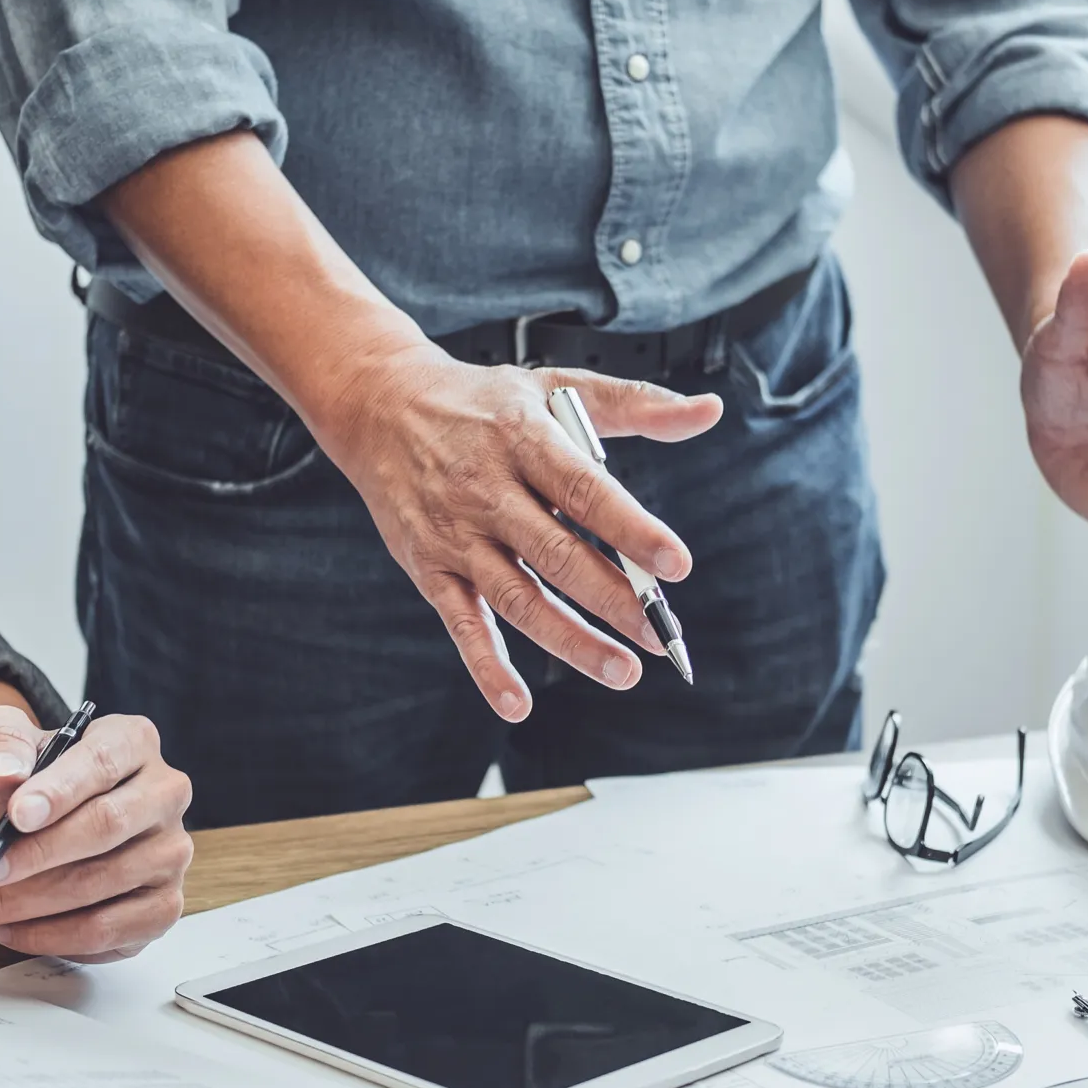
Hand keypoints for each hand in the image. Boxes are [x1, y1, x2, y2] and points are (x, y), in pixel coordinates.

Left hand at [0, 707, 194, 959]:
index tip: (15, 817)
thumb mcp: (0, 743)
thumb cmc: (23, 785)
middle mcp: (165, 794)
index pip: (103, 763)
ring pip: (102, 885)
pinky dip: (50, 937)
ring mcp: (170, 853)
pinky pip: (107, 931)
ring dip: (28, 903)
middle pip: (107, 827)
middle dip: (34, 856)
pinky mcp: (162, 905)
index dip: (59, 792)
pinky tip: (9, 928)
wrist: (30, 830)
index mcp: (133, 741)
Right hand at [310, 352, 722, 718]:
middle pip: (557, 554)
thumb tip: (708, 412)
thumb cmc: (482, 402)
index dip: (632, 529)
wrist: (379, 406)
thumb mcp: (556, 385)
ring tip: (621, 670)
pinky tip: (517, 702)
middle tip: (658, 634)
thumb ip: (636, 403)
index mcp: (525, 440)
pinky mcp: (430, 568)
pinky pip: (460, 624)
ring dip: (570, 640)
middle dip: (613, 599)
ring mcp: (457, 535)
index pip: (586, 490)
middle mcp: (488, 490)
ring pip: (517, 597)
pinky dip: (486, 666)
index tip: (676, 563)